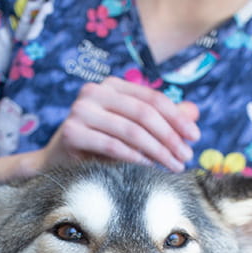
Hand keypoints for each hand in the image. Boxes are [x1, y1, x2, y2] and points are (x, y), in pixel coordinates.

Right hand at [37, 77, 199, 171]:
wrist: (57, 163)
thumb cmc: (100, 146)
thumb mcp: (133, 130)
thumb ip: (162, 120)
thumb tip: (195, 112)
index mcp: (112, 85)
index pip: (152, 98)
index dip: (177, 117)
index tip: (195, 137)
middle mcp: (94, 91)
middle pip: (144, 113)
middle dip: (170, 136)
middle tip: (186, 156)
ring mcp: (81, 109)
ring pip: (131, 130)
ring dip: (158, 150)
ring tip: (174, 165)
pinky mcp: (72, 131)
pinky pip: (113, 145)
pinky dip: (135, 157)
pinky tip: (150, 167)